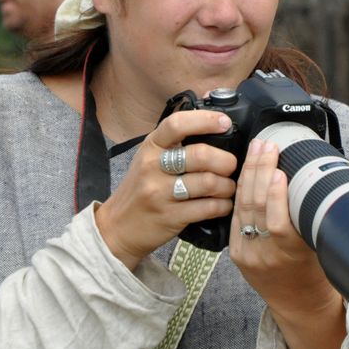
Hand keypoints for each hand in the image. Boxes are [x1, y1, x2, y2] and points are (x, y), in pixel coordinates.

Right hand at [95, 110, 236, 269]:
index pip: (177, 124)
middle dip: (226, 160)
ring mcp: (160, 193)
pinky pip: (208, 208)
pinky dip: (223, 206)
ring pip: (209, 182)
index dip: (205, 120)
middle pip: (201, 155)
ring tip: (228, 188)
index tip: (224, 123)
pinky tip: (222, 205)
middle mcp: (153, 167)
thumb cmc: (140, 189)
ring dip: (227, 186)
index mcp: (151, 147)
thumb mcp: (149, 159)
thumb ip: (175, 144)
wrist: (118, 227)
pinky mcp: (170, 217)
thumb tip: (215, 123)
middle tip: (230, 166)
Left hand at [229, 138, 345, 348]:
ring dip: (248, 175)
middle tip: (266, 146)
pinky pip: (236, 217)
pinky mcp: (235, 253)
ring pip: (242, 207)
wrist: (299, 305)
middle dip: (259, 171)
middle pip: (256, 206)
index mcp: (290, 255)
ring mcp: (247, 255)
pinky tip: (245, 173)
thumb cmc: (318, 273)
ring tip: (255, 150)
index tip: (279, 169)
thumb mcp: (320, 244)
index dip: (275, 193)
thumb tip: (317, 176)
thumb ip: (311, 216)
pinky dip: (241, 192)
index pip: (276, 221)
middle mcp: (265, 256)